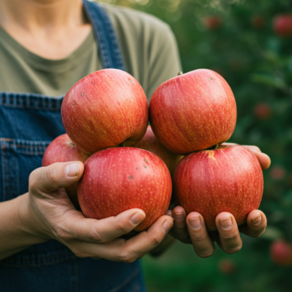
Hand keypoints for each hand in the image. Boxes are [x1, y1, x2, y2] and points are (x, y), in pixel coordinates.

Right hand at [20, 162, 173, 262]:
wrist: (41, 216)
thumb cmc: (43, 195)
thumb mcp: (39, 181)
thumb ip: (54, 175)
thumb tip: (78, 168)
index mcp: (70, 229)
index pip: (98, 234)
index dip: (120, 226)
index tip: (140, 211)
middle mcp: (86, 244)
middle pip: (121, 252)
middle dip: (148, 240)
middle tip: (168, 219)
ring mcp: (97, 247)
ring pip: (129, 251)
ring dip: (152, 239)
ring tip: (171, 217)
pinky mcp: (105, 242)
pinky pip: (129, 242)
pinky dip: (147, 233)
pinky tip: (160, 213)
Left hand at [169, 144, 268, 256]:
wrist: (172, 159)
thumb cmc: (202, 156)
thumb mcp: (221, 152)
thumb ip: (243, 154)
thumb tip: (264, 159)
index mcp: (234, 214)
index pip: (252, 227)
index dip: (256, 225)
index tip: (254, 212)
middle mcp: (217, 228)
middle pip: (230, 245)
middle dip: (229, 234)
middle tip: (222, 215)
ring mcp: (197, 232)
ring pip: (204, 248)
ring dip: (200, 235)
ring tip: (194, 214)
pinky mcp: (177, 228)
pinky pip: (178, 234)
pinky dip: (178, 225)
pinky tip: (176, 208)